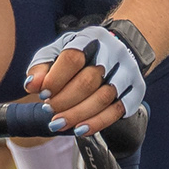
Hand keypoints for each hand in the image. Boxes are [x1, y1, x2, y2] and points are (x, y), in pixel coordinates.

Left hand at [25, 22, 148, 132]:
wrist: (122, 47)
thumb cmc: (84, 52)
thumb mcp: (59, 51)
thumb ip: (41, 67)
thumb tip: (32, 85)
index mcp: (90, 38)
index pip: (72, 58)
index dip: (55, 79)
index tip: (43, 93)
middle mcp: (113, 53)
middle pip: (87, 81)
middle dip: (64, 101)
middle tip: (49, 111)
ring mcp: (127, 71)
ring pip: (103, 98)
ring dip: (78, 114)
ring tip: (59, 123)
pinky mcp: (136, 89)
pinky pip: (118, 110)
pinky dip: (98, 123)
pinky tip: (81, 129)